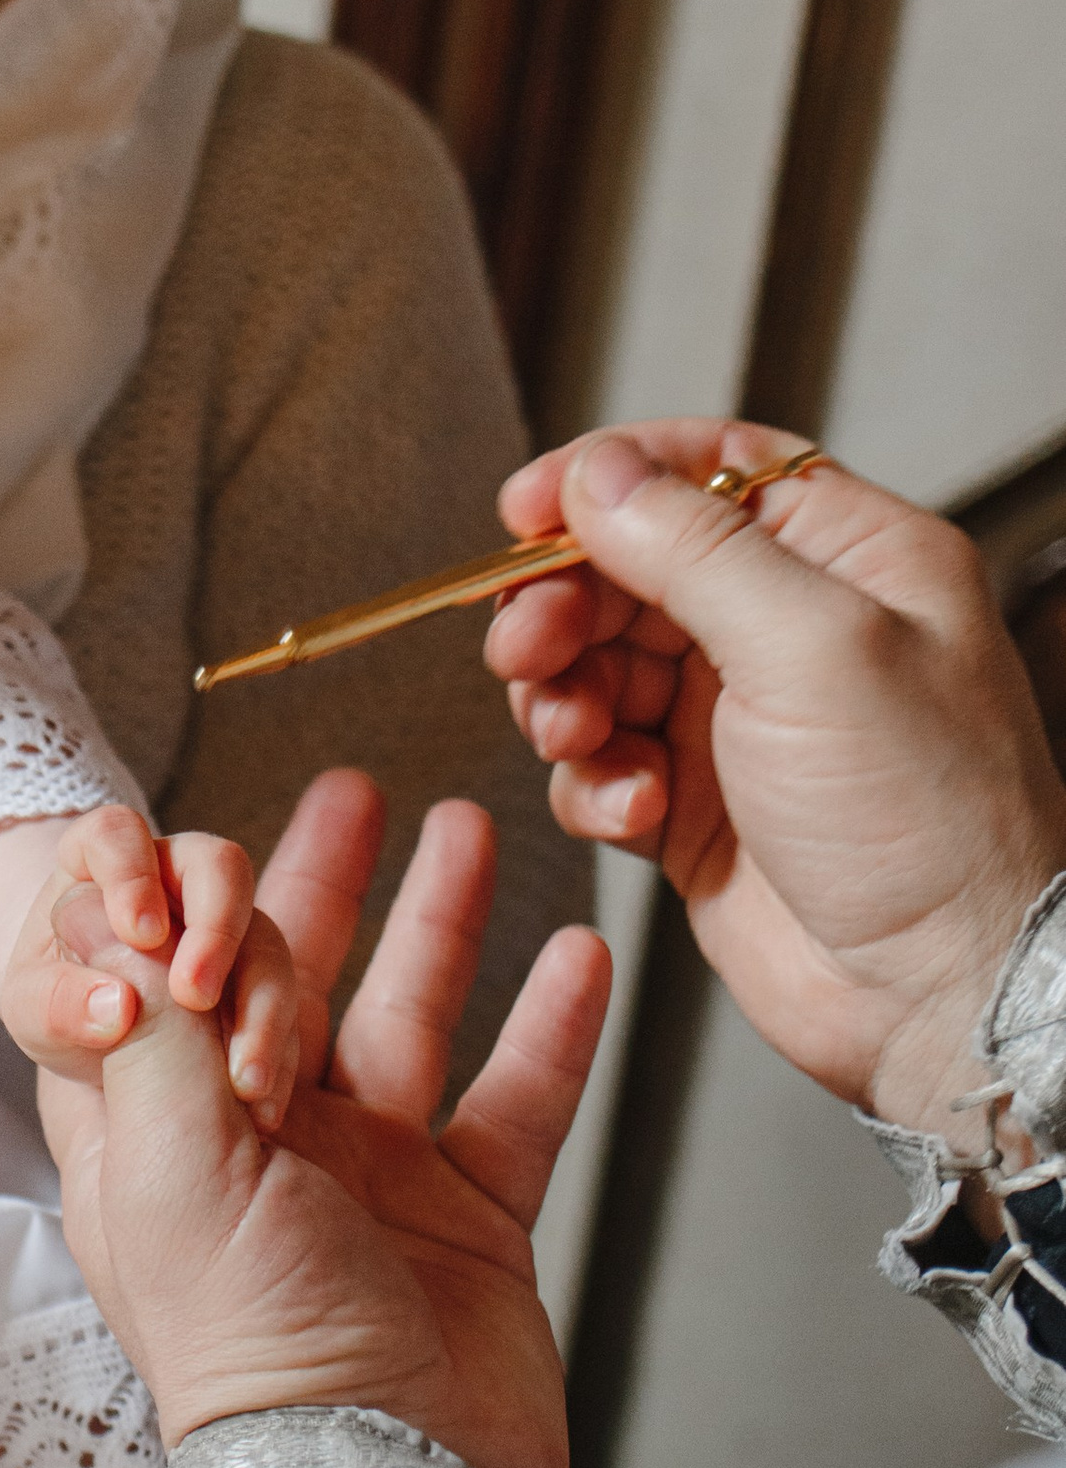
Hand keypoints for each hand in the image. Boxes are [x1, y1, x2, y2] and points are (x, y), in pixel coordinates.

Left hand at [0, 809, 297, 1128]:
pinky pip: (285, 1001)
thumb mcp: (37, 1017)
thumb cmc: (60, 1010)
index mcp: (103, 867)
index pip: (117, 835)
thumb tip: (115, 1004)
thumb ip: (61, 1006)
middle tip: (193, 996)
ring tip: (240, 1078)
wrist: (98, 1054)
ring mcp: (227, 929)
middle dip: (216, 927)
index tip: (138, 933)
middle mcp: (174, 886)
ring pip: (264, 937)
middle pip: (217, 867)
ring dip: (258, 1002)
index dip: (131, 874)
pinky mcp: (264, 980)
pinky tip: (257, 1099)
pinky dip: (274, 1047)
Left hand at [38, 799, 611, 1467]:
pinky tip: (579, 951)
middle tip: (352, 794)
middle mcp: (261, 1148)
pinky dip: (550, 1026)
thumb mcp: (174, 1172)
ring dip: (437, 923)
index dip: (177, 910)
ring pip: (407, 1019)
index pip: (154, 986)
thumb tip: (118, 917)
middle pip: (286, 981)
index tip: (197, 837)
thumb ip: (155, 1033)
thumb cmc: (253, 1358)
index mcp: (159, 1139)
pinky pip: (515, 1099)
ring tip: (468, 824)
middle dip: (317, 884)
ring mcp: (370, 1182)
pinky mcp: (469, 1220)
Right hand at [484, 424, 1065, 1140]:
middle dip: (565, 601)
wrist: (941, 995)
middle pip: (632, 567)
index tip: (526, 509)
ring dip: (564, 696)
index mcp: (853, 559)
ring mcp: (741, 719)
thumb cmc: (932, 824)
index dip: (610, 478)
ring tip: (575, 734)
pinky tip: (631, 811)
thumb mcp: (815, 650)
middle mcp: (795, 629)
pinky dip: (592, 782)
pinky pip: (599, 762)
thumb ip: (695, 551)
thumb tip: (601, 473)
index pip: (710, 472)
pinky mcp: (694, 804)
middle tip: (528, 642)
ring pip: (598, 664)